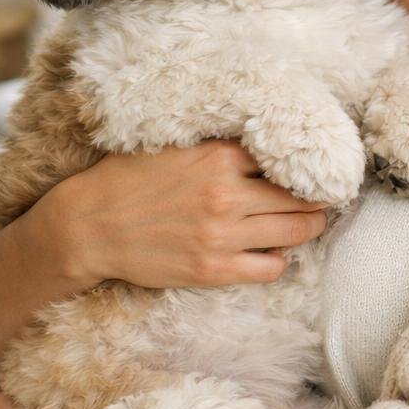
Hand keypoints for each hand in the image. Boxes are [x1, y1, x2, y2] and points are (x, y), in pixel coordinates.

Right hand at [50, 139, 328, 290]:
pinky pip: (273, 267)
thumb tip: (259, 138)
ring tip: (306, 222)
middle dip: (317, 196)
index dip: (304, 161)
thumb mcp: (173, 145)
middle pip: (302, 196)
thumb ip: (217, 143)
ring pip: (297, 231)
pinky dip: (279, 259)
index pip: (286, 155)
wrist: (87, 227)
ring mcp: (222, 235)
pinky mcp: (214, 269)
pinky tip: (269, 250)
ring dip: (307, 226)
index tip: (314, 164)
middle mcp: (226, 194)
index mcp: (218, 156)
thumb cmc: (126, 180)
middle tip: (321, 196)